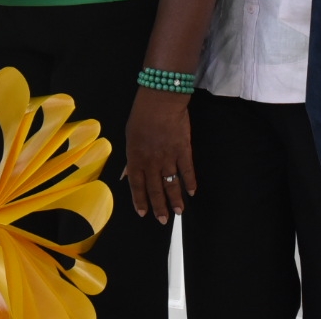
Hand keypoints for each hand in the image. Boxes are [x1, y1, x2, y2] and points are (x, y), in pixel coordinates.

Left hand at [123, 88, 193, 223]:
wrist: (161, 100)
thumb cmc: (141, 114)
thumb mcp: (130, 135)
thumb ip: (132, 155)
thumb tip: (129, 172)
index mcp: (135, 158)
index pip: (137, 185)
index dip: (140, 200)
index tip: (143, 213)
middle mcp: (152, 162)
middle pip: (155, 189)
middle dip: (159, 206)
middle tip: (163, 220)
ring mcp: (169, 158)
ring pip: (171, 184)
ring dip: (175, 199)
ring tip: (179, 212)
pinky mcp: (183, 151)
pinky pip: (187, 171)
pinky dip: (190, 182)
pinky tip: (191, 192)